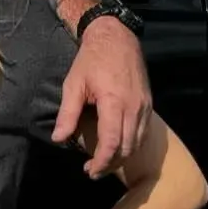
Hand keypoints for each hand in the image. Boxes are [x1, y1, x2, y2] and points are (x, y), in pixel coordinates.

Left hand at [52, 17, 151, 177]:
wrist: (116, 37)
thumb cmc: (91, 60)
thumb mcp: (73, 84)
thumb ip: (67, 113)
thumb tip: (58, 139)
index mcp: (114, 102)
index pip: (112, 142)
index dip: (102, 162)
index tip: (90, 171)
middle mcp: (134, 107)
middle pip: (127, 148)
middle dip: (111, 164)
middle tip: (93, 171)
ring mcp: (145, 106)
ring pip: (138, 142)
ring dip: (122, 157)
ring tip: (104, 163)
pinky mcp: (149, 104)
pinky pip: (143, 132)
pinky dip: (131, 144)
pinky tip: (117, 147)